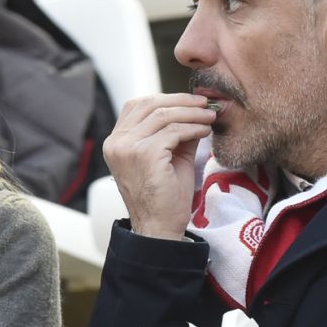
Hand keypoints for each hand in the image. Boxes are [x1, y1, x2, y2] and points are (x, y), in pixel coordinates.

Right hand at [103, 93, 216, 239]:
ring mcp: (128, 148)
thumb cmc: (164, 197)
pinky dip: (193, 127)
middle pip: (150, 104)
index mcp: (116, 141)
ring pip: (164, 115)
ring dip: (192, 113)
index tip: (191, 101)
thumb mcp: (167, 157)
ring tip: (210, 116)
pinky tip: (205, 131)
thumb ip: (174, 132)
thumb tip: (194, 109)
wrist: (160, 227)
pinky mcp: (145, 155)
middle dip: (181, 101)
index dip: (166, 98)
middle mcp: (116, 142)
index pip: (138, 105)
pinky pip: (174, 131)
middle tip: (205, 102)